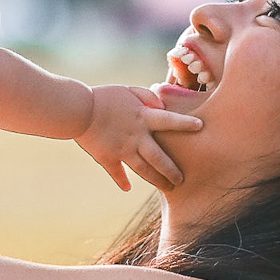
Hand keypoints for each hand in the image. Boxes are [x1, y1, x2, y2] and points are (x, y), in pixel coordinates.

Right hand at [75, 84, 202, 191]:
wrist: (78, 110)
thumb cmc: (104, 96)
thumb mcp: (128, 90)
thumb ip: (147, 96)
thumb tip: (162, 105)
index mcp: (143, 117)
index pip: (169, 121)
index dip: (185, 124)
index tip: (201, 127)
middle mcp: (136, 137)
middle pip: (159, 158)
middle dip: (173, 171)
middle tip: (183, 180)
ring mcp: (122, 150)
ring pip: (144, 170)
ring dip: (157, 180)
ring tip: (168, 188)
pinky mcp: (108, 158)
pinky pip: (117, 173)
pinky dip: (122, 182)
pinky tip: (128, 188)